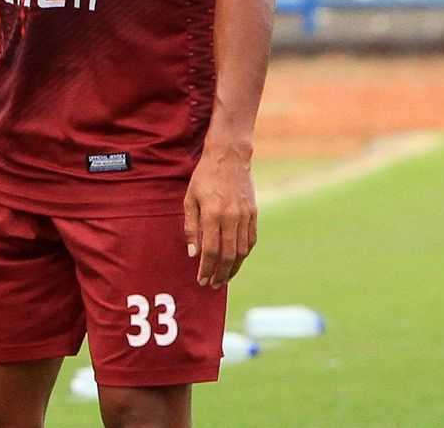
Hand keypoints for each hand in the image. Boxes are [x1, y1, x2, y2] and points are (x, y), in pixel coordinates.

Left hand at [183, 144, 256, 287]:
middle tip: (212, 285)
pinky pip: (251, 240)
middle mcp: (231, 218)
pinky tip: (237, 260)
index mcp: (213, 214)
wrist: (229, 158)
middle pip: (228, 255)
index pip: (210, 250)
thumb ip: (191, 226)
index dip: (206, 268)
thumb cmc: (204, 177)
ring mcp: (245, 216)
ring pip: (242, 251)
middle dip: (220, 273)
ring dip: (234, 268)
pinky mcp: (254, 214)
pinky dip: (244, 254)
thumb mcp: (190, 199)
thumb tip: (193, 253)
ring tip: (224, 278)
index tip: (201, 279)